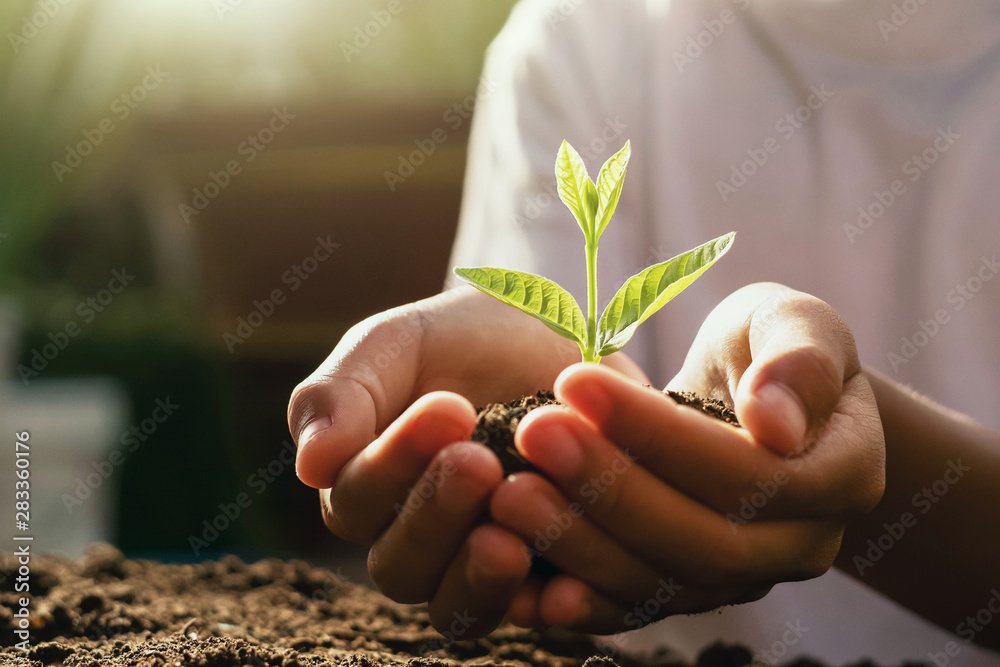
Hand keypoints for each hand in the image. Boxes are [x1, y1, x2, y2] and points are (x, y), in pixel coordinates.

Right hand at [286, 286, 645, 636]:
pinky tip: (564, 582)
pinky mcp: (542, 575)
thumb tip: (309, 466)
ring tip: (509, 538)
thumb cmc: (461, 339)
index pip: (356, 503)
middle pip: (400, 566)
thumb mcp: (396, 344)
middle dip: (435, 516)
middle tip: (478, 461)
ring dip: (476, 578)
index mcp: (365, 488)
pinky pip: (531, 612)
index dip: (394, 465)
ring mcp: (475, 564)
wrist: (554, 337)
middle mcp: (412, 539)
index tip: (450, 408)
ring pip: (454, 608)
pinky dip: (543, 605)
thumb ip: (341, 393)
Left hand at [489, 283, 885, 632]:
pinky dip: (582, 600)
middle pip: (703, 540)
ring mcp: (746, 579)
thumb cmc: (769, 347)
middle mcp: (802, 544)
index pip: (747, 472)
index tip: (574, 379)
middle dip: (609, 488)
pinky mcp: (692, 593)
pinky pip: (637, 609)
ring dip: (581, 544)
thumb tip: (776, 425)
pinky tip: (525, 584)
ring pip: (663, 584)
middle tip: (531, 433)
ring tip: (508, 494)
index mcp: (842, 474)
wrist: (754, 400)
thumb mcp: (795, 321)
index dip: (658, 434)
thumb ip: (799, 359)